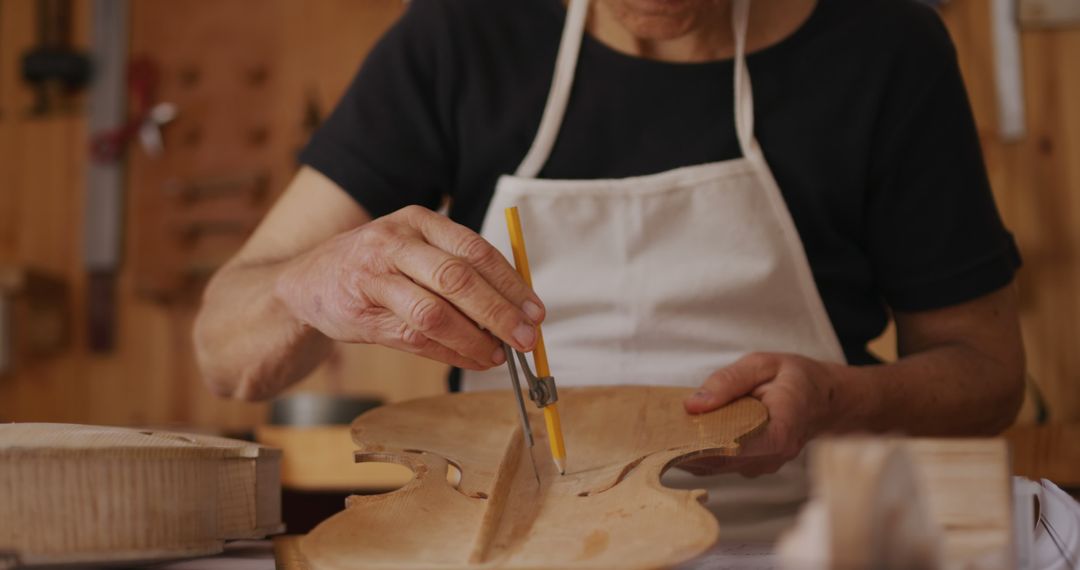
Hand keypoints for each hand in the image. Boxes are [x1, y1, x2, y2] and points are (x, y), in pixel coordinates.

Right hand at [274, 205, 544, 369]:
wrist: (306, 282)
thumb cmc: (376, 266)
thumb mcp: (416, 249)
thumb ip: (460, 268)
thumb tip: (518, 307)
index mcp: (418, 220)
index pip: (475, 250)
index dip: (510, 284)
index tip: (535, 311)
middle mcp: (393, 243)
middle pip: (457, 279)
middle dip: (499, 313)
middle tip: (526, 338)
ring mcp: (373, 278)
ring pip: (434, 313)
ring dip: (474, 340)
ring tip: (499, 356)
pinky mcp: (361, 313)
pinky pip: (414, 338)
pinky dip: (450, 353)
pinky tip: (472, 360)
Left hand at [680, 352, 844, 476]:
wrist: (822, 398)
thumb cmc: (794, 378)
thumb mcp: (763, 364)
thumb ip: (728, 381)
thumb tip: (693, 404)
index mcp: (780, 431)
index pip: (736, 448)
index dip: (702, 444)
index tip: (673, 435)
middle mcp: (771, 457)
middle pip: (720, 460)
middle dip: (687, 446)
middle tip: (657, 430)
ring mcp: (761, 465)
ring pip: (716, 464)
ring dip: (690, 449)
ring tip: (664, 429)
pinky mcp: (751, 465)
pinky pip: (720, 462)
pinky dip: (699, 450)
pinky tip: (681, 434)